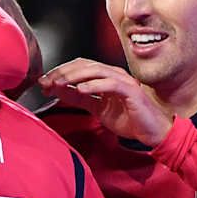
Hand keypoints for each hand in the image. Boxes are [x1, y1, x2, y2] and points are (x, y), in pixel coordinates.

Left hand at [39, 58, 172, 145]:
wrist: (152, 132)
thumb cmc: (129, 120)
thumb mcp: (98, 109)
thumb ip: (80, 99)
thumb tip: (59, 92)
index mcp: (105, 77)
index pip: (79, 67)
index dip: (60, 72)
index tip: (44, 82)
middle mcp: (114, 75)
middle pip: (84, 65)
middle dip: (63, 72)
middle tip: (46, 81)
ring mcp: (123, 81)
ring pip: (96, 70)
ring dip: (74, 76)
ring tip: (58, 83)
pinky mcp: (131, 91)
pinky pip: (110, 84)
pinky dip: (94, 85)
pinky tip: (80, 90)